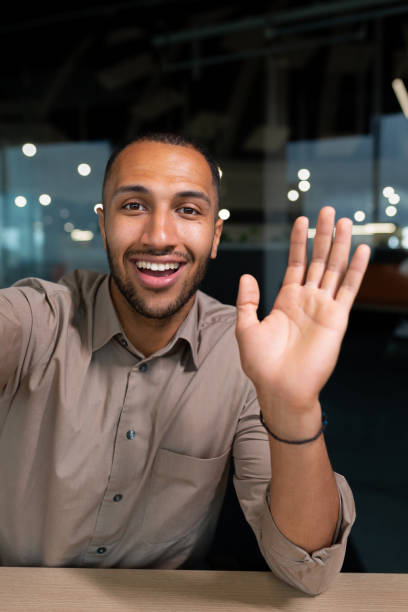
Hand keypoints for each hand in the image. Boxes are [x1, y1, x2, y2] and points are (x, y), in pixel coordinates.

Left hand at [235, 207, 369, 427]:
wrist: (280, 389)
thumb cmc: (261, 364)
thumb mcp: (246, 328)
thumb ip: (247, 301)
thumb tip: (247, 276)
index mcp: (286, 300)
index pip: (296, 263)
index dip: (300, 242)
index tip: (302, 221)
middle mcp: (307, 300)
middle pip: (318, 260)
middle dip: (323, 235)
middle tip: (328, 211)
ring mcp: (323, 308)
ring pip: (334, 269)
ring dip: (340, 245)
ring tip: (345, 221)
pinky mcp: (336, 319)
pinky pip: (348, 289)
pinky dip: (355, 269)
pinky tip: (361, 250)